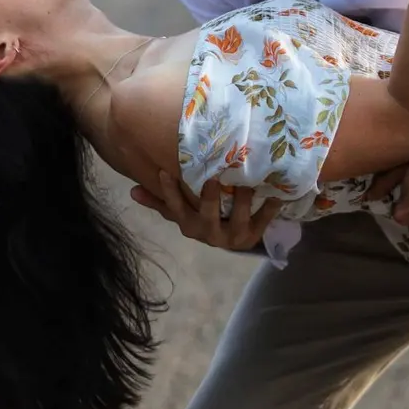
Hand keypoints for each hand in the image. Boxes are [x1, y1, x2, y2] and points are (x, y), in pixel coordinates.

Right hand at [130, 169, 280, 250]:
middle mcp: (209, 234)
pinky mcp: (253, 237)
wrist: (234, 236)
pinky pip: (262, 223)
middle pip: (206, 216)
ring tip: (246, 184)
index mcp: (188, 226)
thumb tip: (132, 191)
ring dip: (241, 202)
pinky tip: (275, 196)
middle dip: (209, 198)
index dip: (169, 192)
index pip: (174, 208)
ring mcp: (232, 237)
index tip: (165, 172)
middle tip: (212, 178)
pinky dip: (269, 210)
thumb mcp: (181, 210)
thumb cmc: (203, 216)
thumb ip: (160, 201)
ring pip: (236, 220)